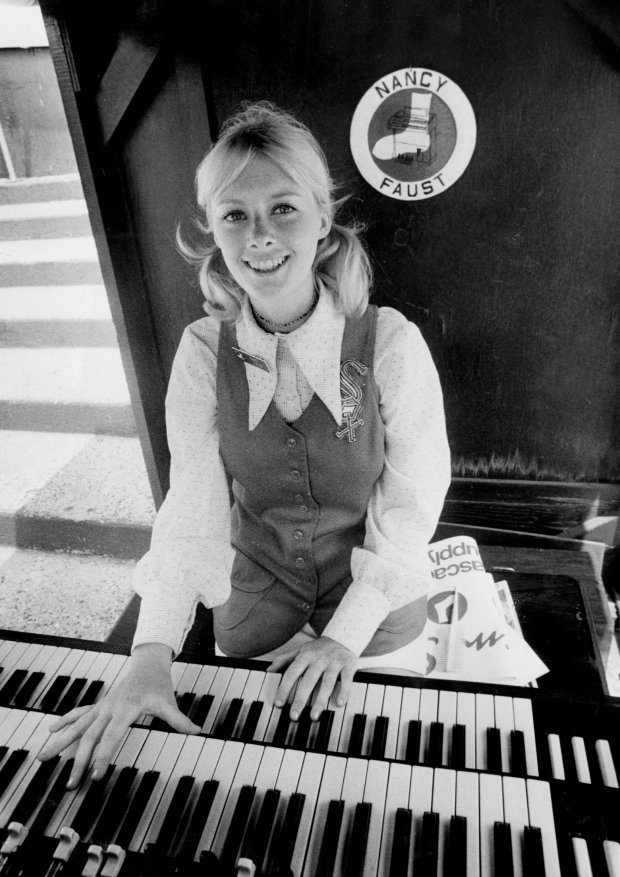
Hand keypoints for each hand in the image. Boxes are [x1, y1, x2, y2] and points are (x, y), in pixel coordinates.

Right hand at [37, 643, 199, 787]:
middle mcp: (109, 709)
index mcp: (125, 709)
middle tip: (70, 784)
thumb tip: (198, 731)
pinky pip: (79, 715)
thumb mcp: (168, 702)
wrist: (148, 664)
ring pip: (77, 727)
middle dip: (78, 761)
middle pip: (89, 737)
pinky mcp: (100, 707)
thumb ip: (179, 719)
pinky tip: (51, 732)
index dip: (103, 757)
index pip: (111, 737)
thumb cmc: (159, 685)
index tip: (96, 776)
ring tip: (42, 758)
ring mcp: (102, 707)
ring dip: (60, 743)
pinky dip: (65, 722)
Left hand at [268, 636, 356, 721]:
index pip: (292, 673)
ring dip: (320, 700)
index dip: (284, 688)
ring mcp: (334, 662)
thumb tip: (269, 670)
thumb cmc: (319, 648)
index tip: (278, 704)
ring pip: (327, 682)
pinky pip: (346, 679)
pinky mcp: (348, 665)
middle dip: (300, 699)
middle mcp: (319, 659)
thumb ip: (284, 659)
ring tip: (314, 716)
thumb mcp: (300, 650)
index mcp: (305, 656)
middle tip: (294, 716)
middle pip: (308, 681)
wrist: (343, 635)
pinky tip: (339, 703)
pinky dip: (344, 691)